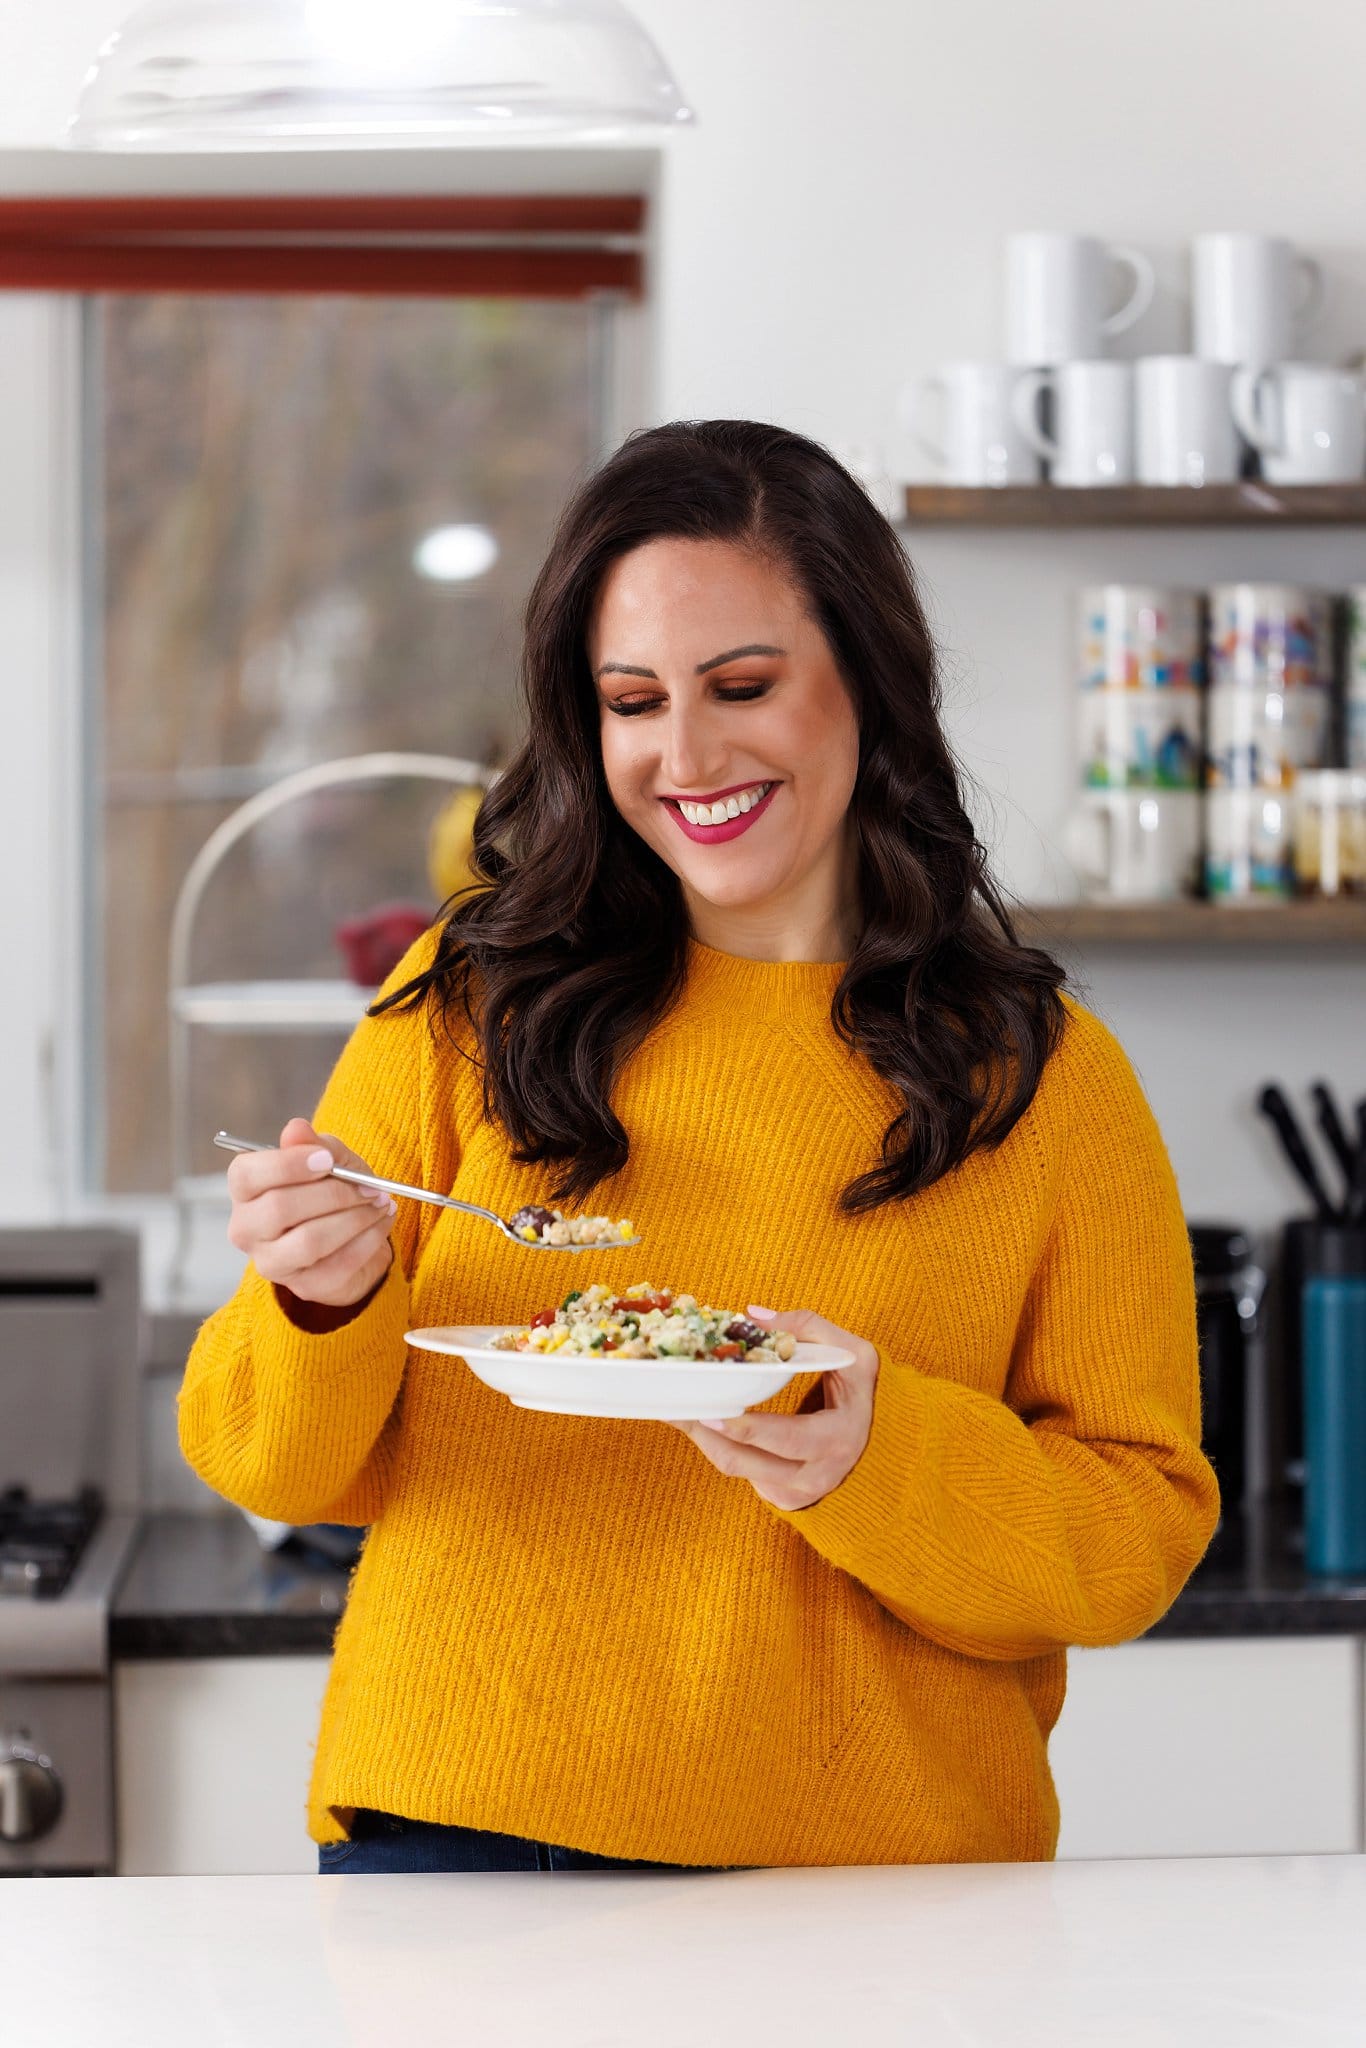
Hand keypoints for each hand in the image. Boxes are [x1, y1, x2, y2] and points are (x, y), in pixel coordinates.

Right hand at [226, 1116, 395, 1310]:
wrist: (351, 1235)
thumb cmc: (331, 1189)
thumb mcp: (329, 1159)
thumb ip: (314, 1144)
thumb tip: (296, 1128)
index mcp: (245, 1190)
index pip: (248, 1175)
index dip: (288, 1164)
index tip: (328, 1160)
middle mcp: (247, 1229)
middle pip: (280, 1209)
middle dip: (333, 1194)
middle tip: (368, 1187)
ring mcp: (272, 1262)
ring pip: (310, 1241)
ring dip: (355, 1218)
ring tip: (380, 1203)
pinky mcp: (303, 1286)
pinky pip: (338, 1264)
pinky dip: (369, 1240)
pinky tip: (382, 1223)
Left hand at [673, 1306, 878, 1509]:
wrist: (878, 1444)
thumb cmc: (862, 1393)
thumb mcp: (853, 1354)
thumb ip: (808, 1328)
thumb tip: (753, 1317)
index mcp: (839, 1438)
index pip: (789, 1439)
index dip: (750, 1429)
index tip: (715, 1413)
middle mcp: (817, 1474)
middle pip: (749, 1461)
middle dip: (709, 1434)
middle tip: (679, 1408)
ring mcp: (796, 1491)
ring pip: (735, 1469)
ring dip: (701, 1438)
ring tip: (674, 1408)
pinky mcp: (780, 1496)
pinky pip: (739, 1472)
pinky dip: (715, 1444)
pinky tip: (697, 1420)